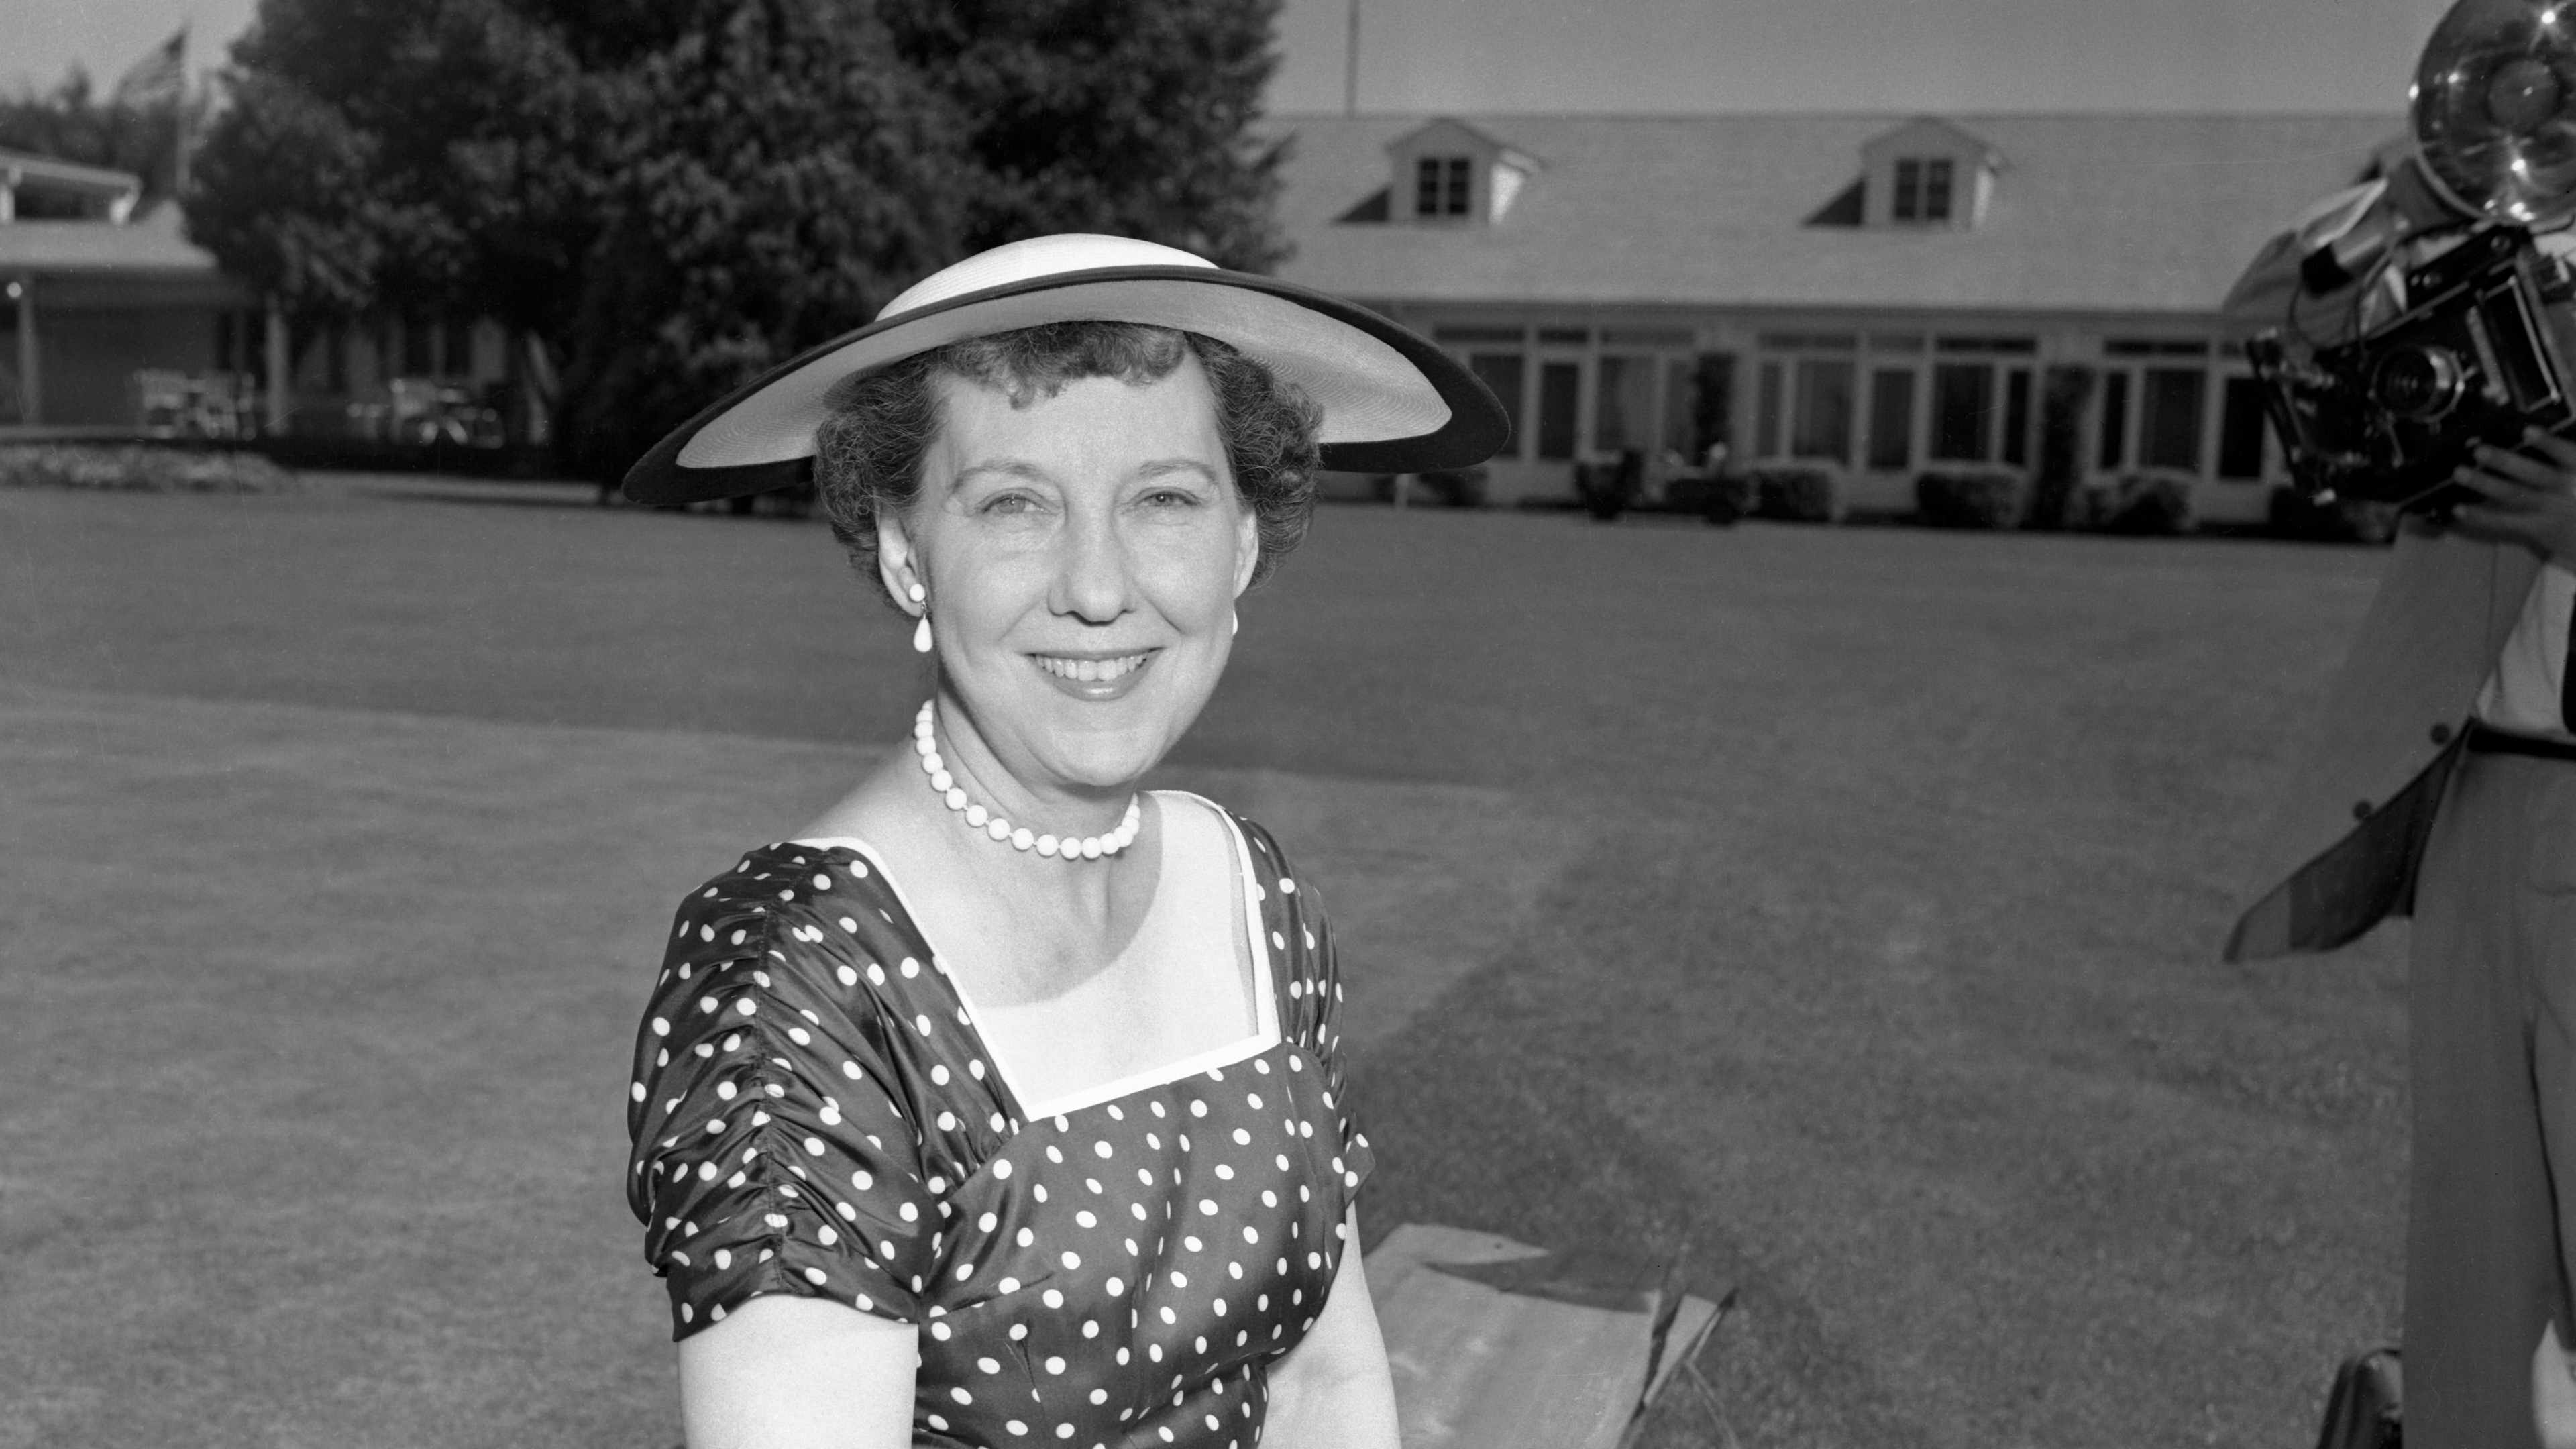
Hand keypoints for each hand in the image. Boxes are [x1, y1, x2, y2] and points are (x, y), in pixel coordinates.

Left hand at [2444, 428, 2575, 567]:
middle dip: (2506, 462)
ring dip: (2485, 484)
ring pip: (2514, 495)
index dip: (2548, 444)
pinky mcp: (2536, 528)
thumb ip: (2565, 456)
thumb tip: (2531, 432)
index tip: (2528, 431)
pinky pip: (2505, 522)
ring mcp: (2549, 510)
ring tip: (2460, 472)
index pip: (2566, 454)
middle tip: (2479, 451)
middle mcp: (2566, 490)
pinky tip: (2458, 509)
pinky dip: (2480, 517)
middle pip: (2535, 474)